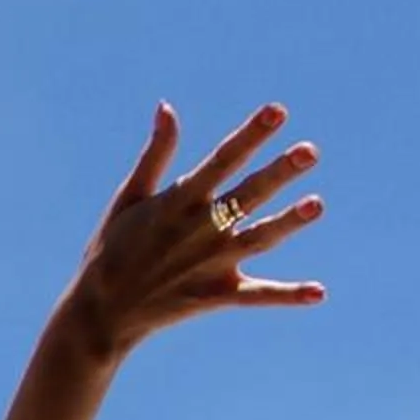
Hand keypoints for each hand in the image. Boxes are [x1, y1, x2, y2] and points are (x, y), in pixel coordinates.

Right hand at [56, 101, 325, 359]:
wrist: (101, 312)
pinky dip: (285, 296)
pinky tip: (318, 293)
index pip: (222, 160)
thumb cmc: (111, 249)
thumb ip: (155, 154)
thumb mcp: (129, 197)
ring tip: (316, 205)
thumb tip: (167, 107)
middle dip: (279, 172)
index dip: (250, 135)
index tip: (277, 111)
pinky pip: (256, 296)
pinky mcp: (215, 295)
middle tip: (310, 151)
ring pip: (258, 239)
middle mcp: (200, 230)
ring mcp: (211, 264)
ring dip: (288, 223)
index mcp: (179, 202)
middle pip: (248, 195)